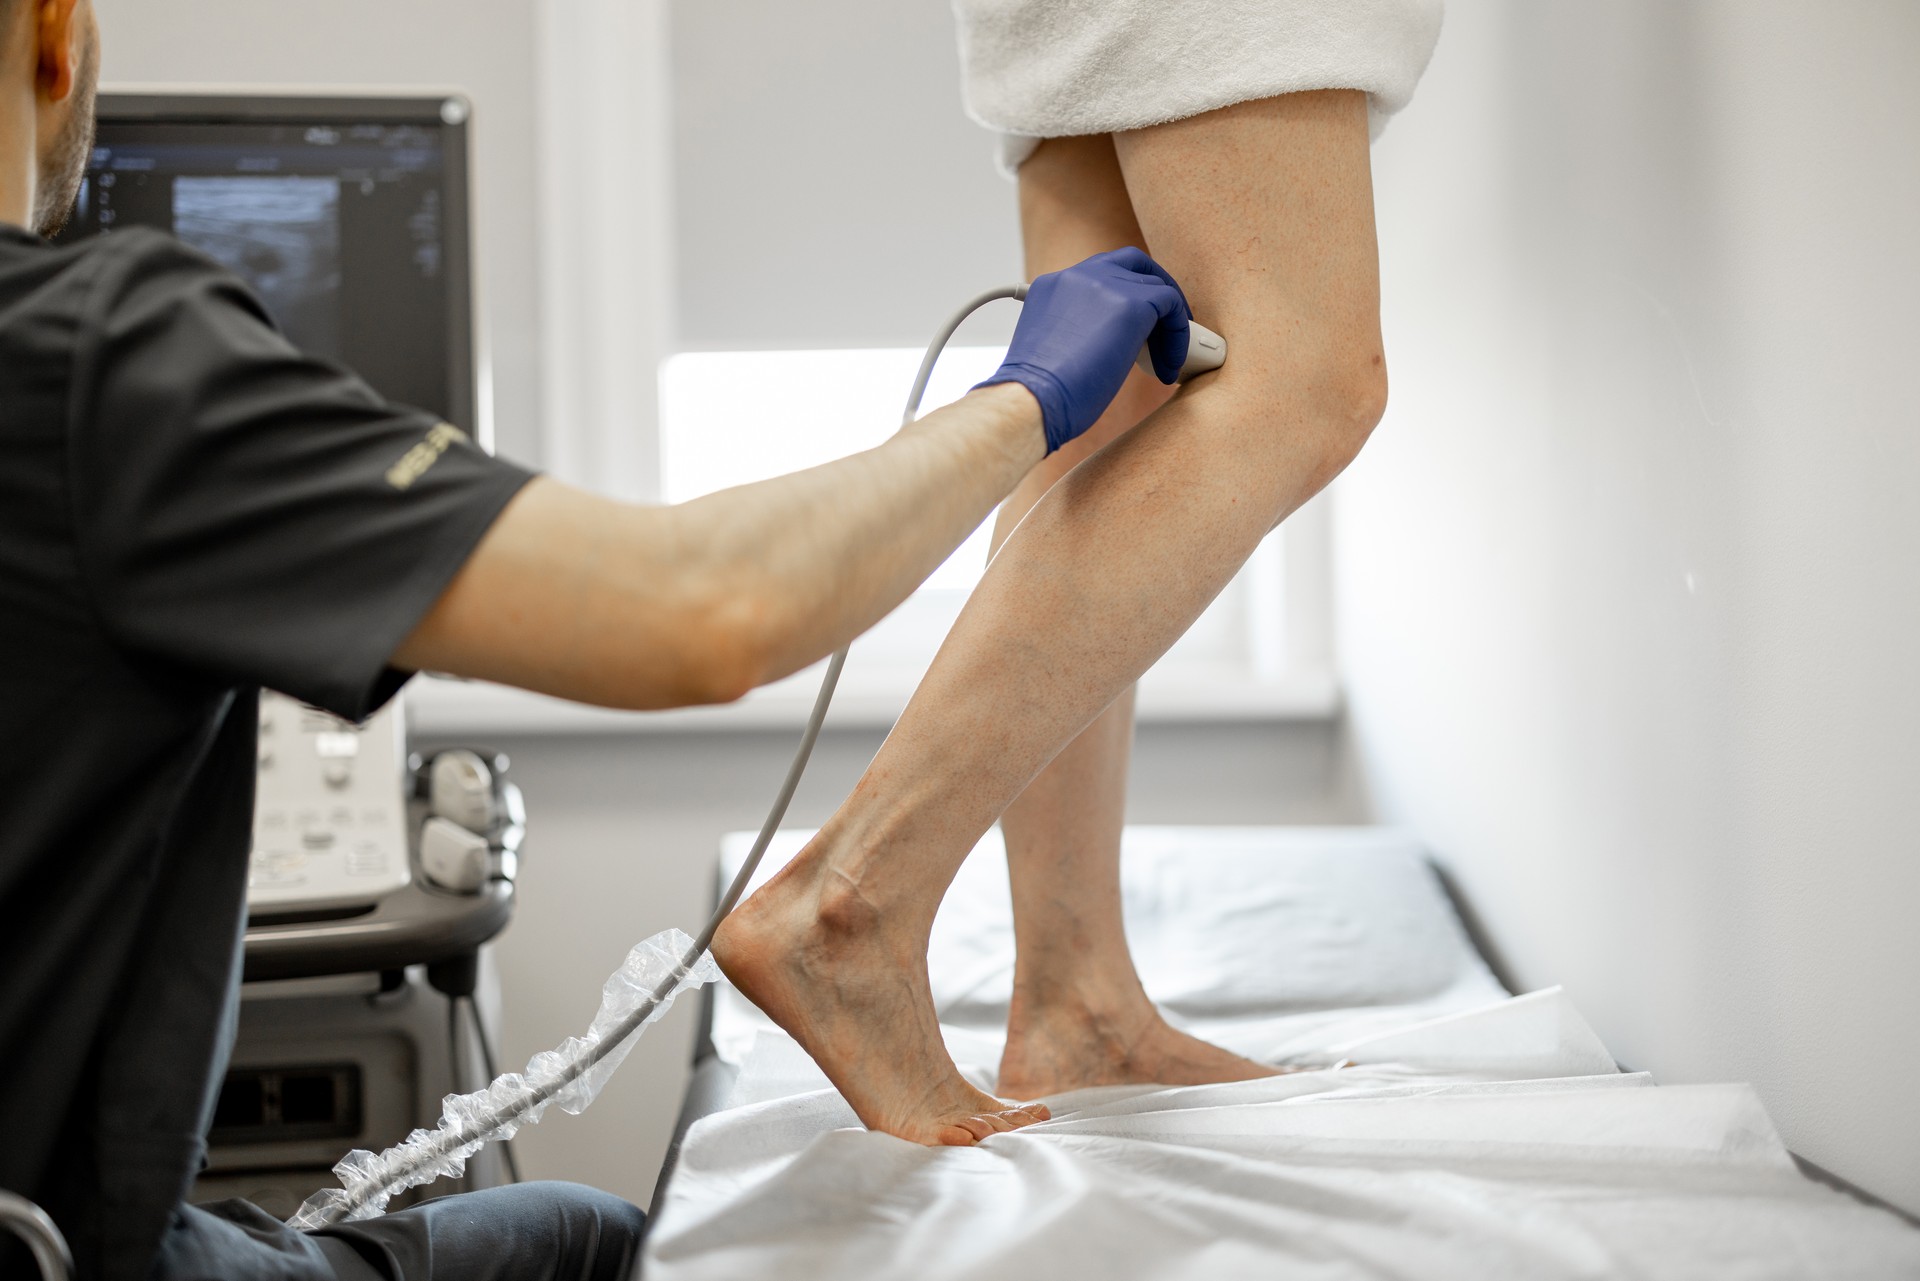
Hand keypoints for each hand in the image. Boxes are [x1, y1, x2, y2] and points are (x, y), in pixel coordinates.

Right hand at [976, 248, 1192, 453]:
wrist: (1031, 401)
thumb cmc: (1036, 394)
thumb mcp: (1053, 349)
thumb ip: (1078, 331)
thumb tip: (1107, 344)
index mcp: (1053, 286)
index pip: (1100, 275)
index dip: (1124, 297)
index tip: (1134, 329)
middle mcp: (1076, 277)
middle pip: (1131, 264)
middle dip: (1156, 291)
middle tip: (1166, 326)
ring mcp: (1103, 285)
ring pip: (1157, 287)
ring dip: (1169, 324)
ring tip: (1168, 359)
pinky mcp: (1131, 305)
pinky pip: (1172, 306)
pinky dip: (1179, 336)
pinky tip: (1169, 366)